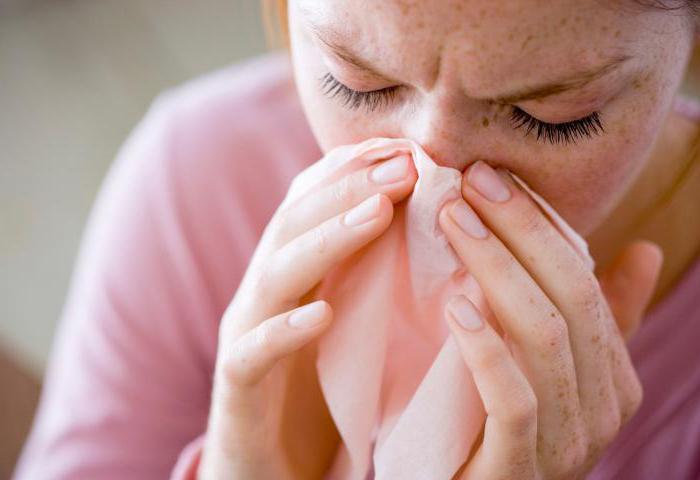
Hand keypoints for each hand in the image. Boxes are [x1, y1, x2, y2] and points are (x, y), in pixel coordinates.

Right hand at [197, 151, 417, 478]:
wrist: (271, 468)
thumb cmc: (323, 394)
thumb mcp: (353, 324)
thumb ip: (375, 277)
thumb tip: (434, 230)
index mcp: (294, 276)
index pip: (314, 204)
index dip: (355, 171)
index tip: (408, 148)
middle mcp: (265, 295)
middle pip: (296, 225)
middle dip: (348, 189)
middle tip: (406, 165)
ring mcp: (245, 338)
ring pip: (275, 275)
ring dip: (325, 239)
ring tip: (378, 212)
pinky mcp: (238, 390)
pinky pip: (254, 354)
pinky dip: (286, 330)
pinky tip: (324, 313)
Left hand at [438, 161, 662, 479]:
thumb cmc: (496, 423)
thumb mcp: (547, 364)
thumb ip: (595, 316)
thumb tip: (644, 250)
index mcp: (611, 376)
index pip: (585, 281)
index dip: (539, 225)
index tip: (488, 177)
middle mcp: (601, 408)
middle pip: (570, 298)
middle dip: (519, 232)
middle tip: (468, 183)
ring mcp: (567, 442)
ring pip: (545, 338)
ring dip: (497, 270)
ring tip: (452, 222)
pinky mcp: (519, 469)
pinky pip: (515, 400)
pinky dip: (488, 349)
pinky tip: (456, 306)